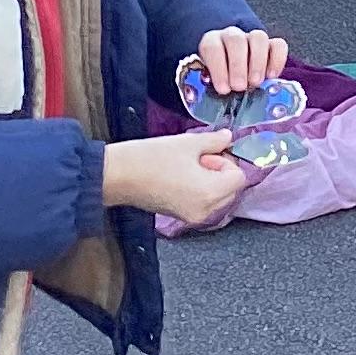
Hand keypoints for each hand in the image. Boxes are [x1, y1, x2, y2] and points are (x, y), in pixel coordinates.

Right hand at [100, 132, 246, 225]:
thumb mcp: (188, 143)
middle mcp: (206, 210)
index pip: (238, 177)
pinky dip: (199, 189)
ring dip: (209, 180)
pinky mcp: (180, 217)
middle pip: (230, 189)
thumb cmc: (151, 158)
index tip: (208, 152)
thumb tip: (229, 137)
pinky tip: (179, 176)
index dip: (226, 161)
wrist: (117, 176)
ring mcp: (192, 217)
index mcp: (211, 192)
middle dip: (220, 171)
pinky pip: (202, 203)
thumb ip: (214, 141)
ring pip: (217, 196)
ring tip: (186, 167)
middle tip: (197, 158)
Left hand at [193, 26, 290, 95]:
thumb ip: (212, 89)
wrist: (234, 77)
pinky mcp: (272, 45)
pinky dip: (277, 60)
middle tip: (239, 87)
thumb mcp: (211, 85)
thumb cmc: (221, 82)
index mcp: (212, 43)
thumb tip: (212, 102)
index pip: (212, 47)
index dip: (217, 67)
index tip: (223, 89)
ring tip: (255, 83)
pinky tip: (271, 77)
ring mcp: (253, 39)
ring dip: (257, 62)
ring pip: (258, 38)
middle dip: (238, 65)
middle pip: (236, 40)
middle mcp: (233, 36)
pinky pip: (279, 45)